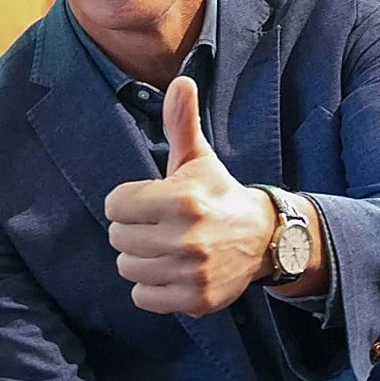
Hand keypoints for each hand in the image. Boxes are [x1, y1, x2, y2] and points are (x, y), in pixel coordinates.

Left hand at [106, 77, 278, 316]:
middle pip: (118, 238)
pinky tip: (171, 271)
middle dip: (132, 230)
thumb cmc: (217, 194)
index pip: (115, 205)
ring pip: (128, 269)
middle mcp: (187, 238)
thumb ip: (181, 122)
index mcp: (181, 199)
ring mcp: (192, 272)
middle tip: (158, 225)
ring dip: (140, 259)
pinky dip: (151, 288)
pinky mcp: (196, 300)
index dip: (128, 201)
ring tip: (164, 247)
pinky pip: (143, 297)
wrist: (264, 239)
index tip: (149, 201)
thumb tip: (180, 81)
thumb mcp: (198, 158)